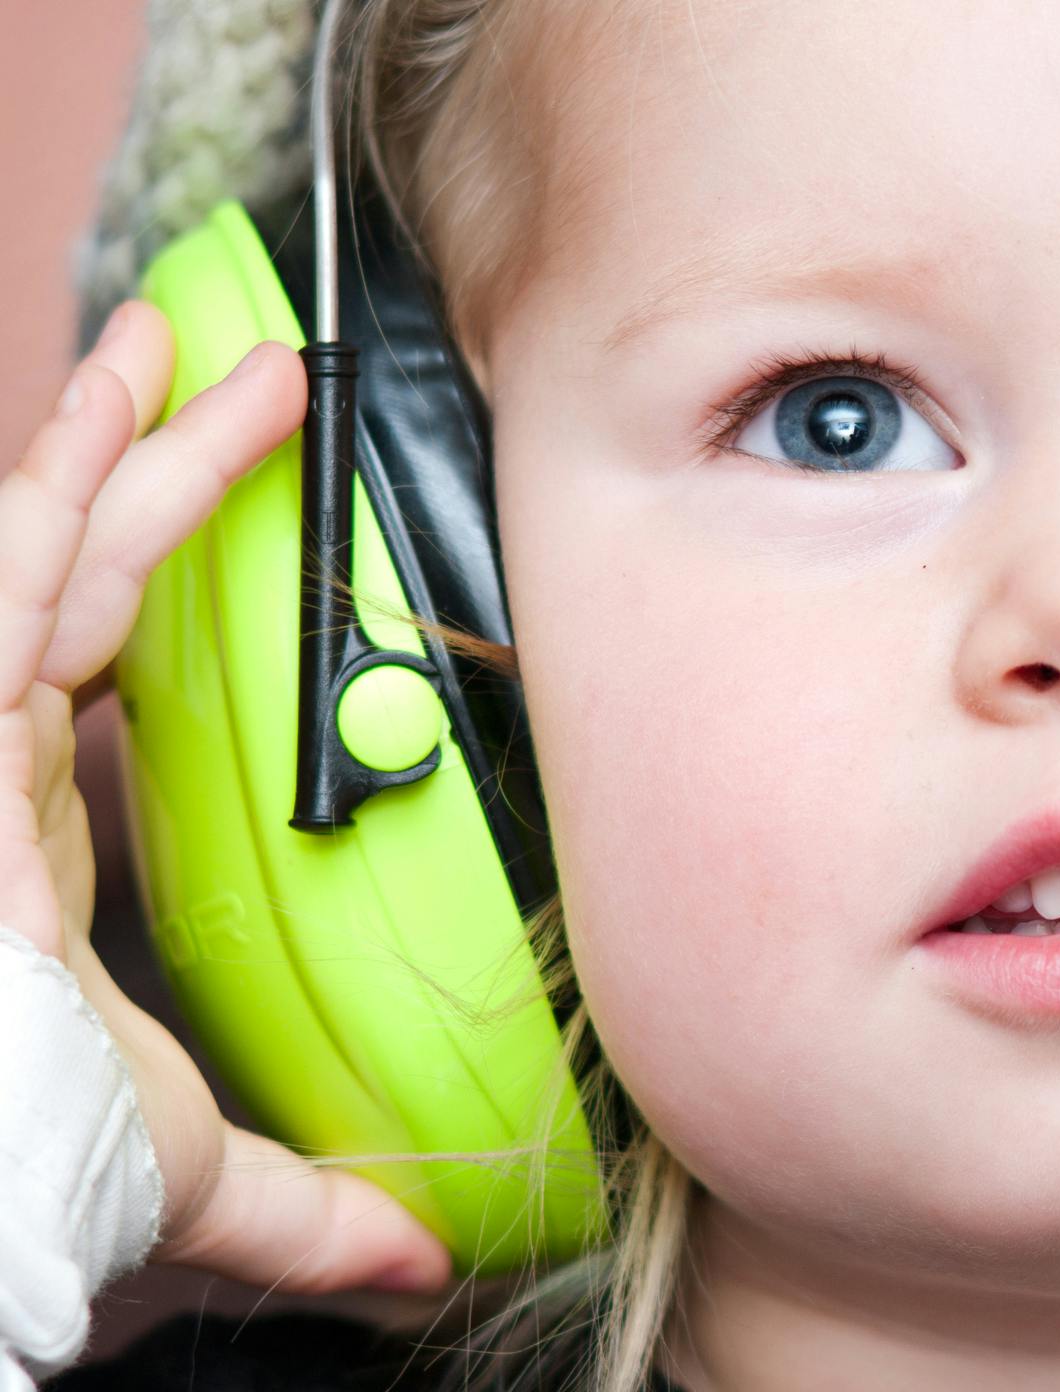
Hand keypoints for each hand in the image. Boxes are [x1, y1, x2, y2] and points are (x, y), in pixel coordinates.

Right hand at [0, 301, 452, 1294]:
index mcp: (30, 827)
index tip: (245, 487)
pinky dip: (52, 477)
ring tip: (172, 332)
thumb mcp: (196, 1170)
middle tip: (243, 372)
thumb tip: (421, 1264)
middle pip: (83, 570)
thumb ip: (309, 1210)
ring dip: (104, 431)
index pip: (103, 649)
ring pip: (34, 543)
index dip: (167, 555)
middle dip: (157, 461)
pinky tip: (104, 391)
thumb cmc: (34, 1168)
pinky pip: (5, 573)